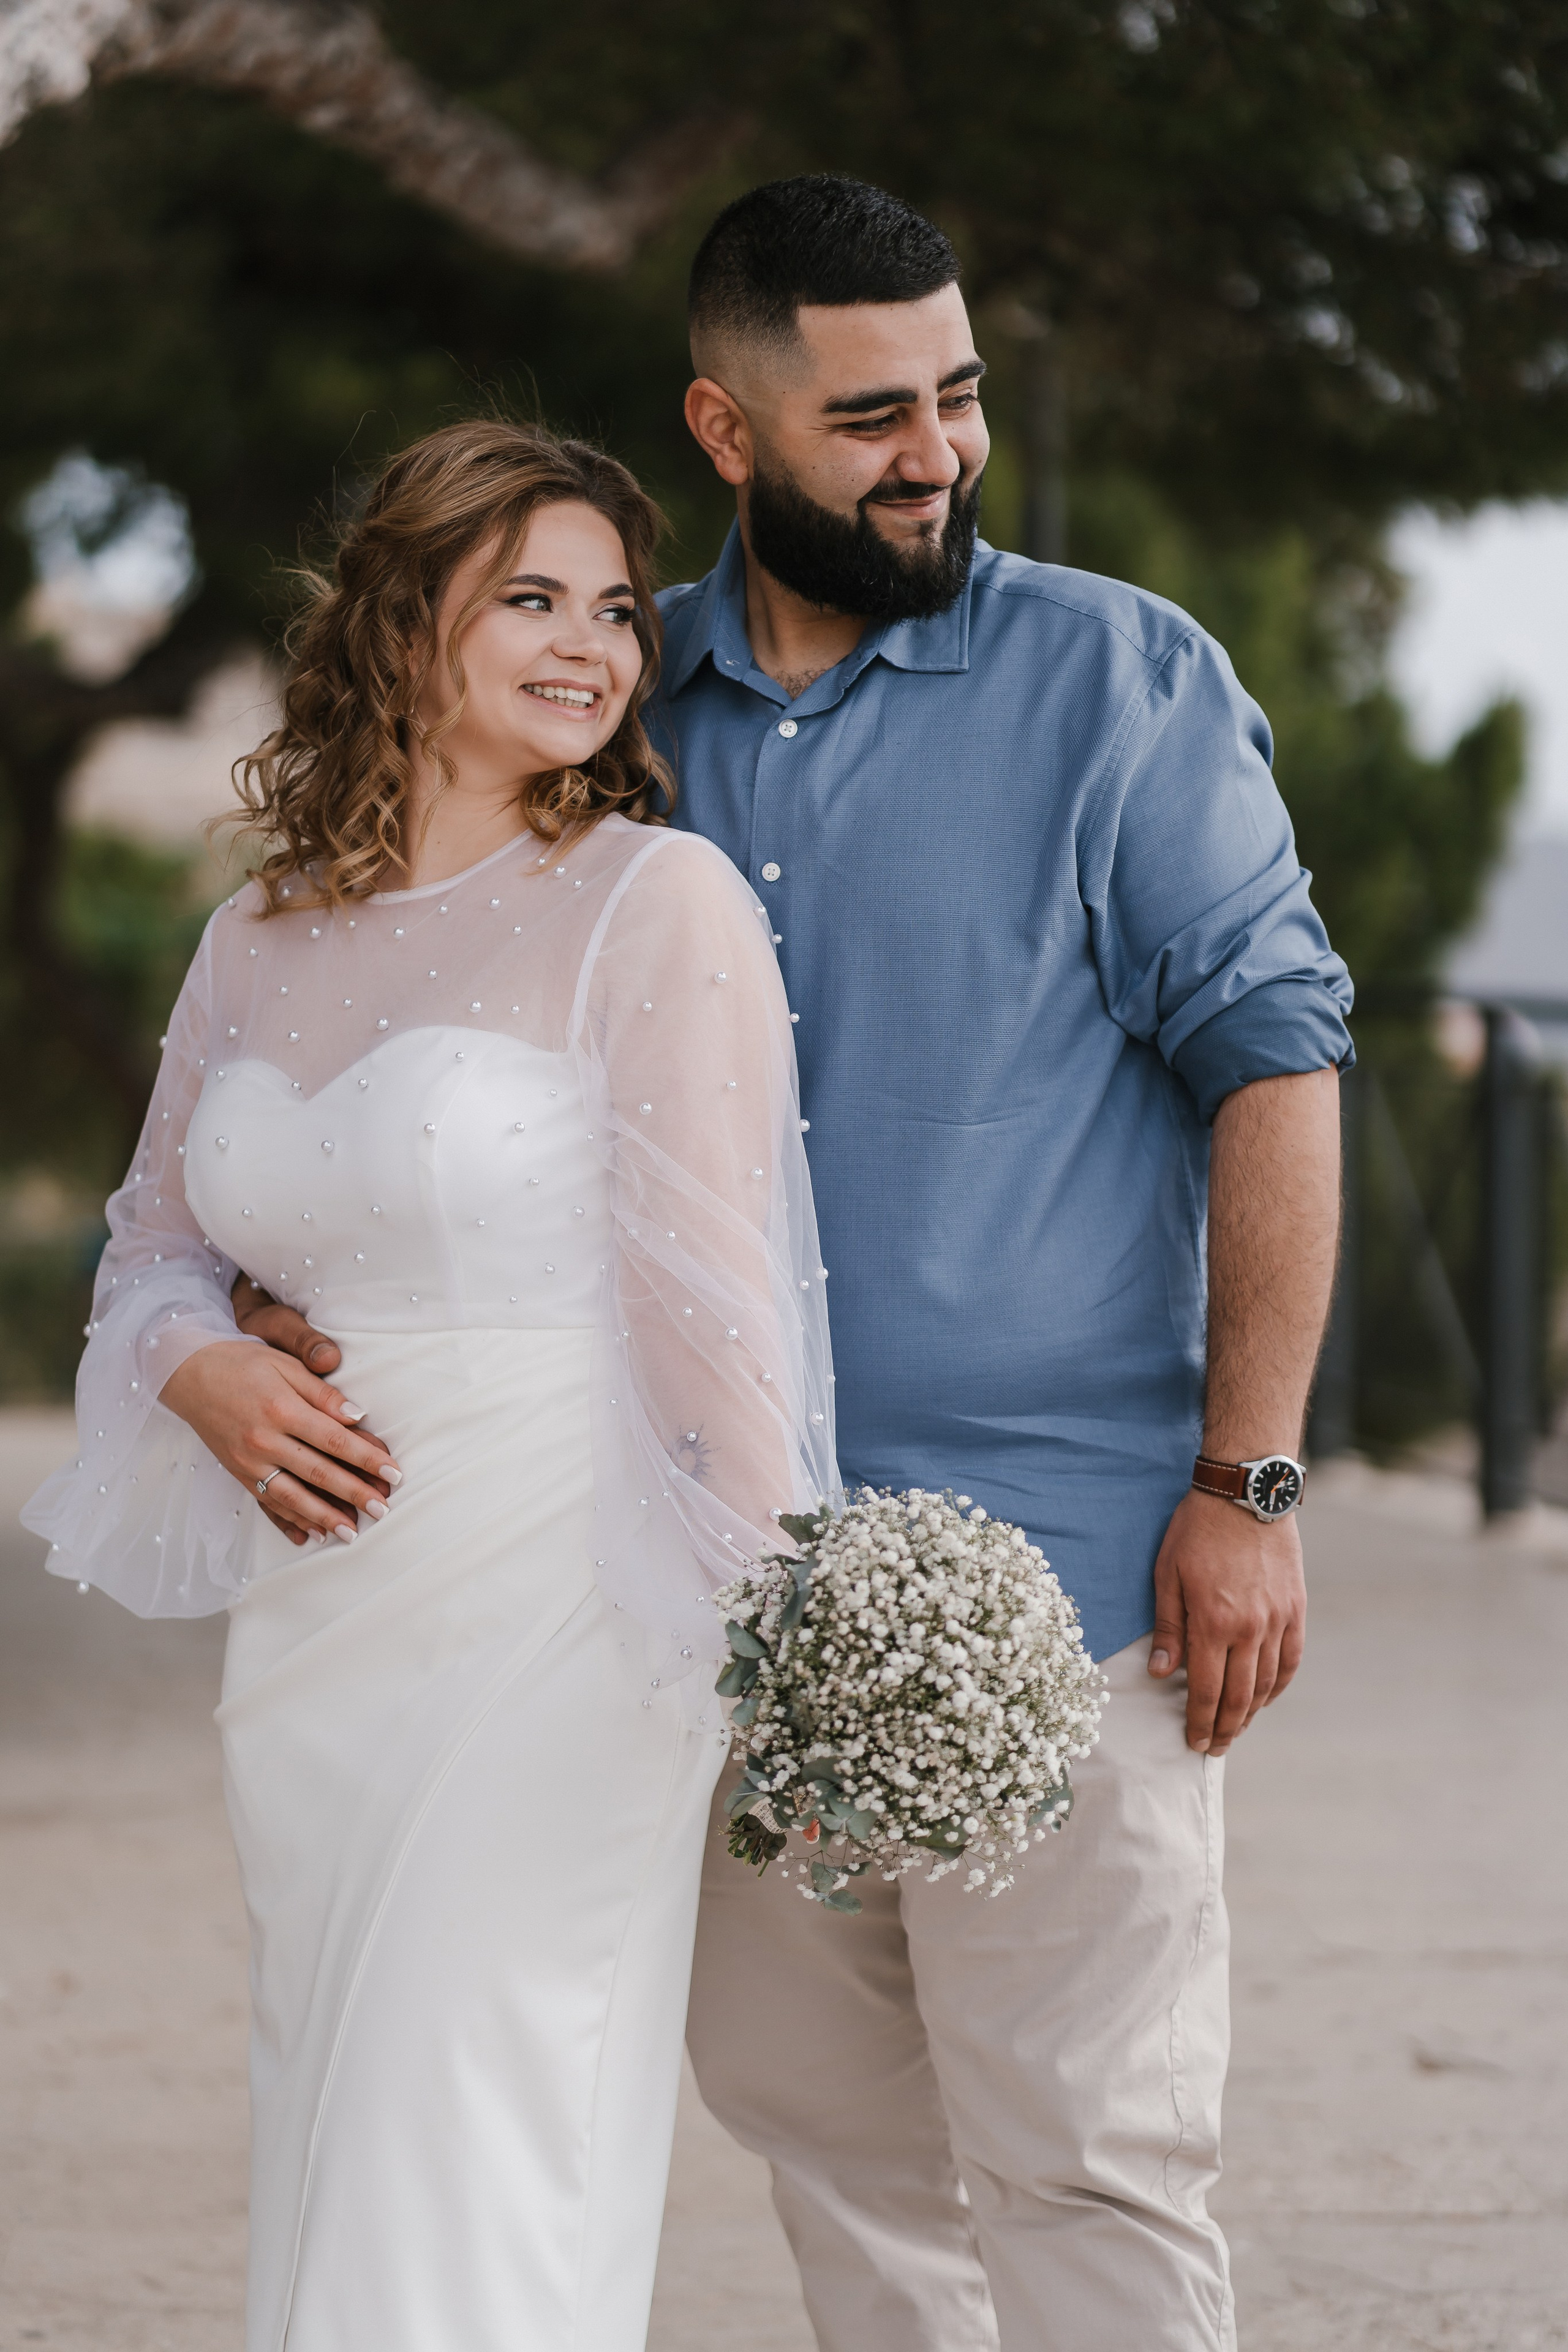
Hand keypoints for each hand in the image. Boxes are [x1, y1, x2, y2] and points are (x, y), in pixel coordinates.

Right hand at [230, 1275, 391, 1541]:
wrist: (188, 1373)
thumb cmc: (242, 1363)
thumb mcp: (285, 1364)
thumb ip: (322, 1393)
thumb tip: (357, 1415)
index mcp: (282, 1409)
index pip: (335, 1440)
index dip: (367, 1459)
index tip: (394, 1473)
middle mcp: (265, 1440)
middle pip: (319, 1473)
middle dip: (354, 1494)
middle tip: (384, 1509)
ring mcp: (249, 1461)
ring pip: (293, 1496)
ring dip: (325, 1517)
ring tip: (353, 1532)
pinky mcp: (238, 1473)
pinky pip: (268, 1502)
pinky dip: (291, 1520)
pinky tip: (312, 1533)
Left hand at [1147, 1488, 1305, 1755]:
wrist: (1245, 1493)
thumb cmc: (1196, 1530)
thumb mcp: (1167, 1574)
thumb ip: (1168, 1628)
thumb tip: (1161, 1674)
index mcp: (1212, 1622)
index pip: (1207, 1690)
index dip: (1201, 1722)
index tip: (1195, 1743)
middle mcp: (1249, 1628)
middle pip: (1239, 1696)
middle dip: (1225, 1728)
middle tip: (1214, 1748)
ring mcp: (1277, 1620)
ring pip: (1267, 1683)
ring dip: (1251, 1713)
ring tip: (1237, 1728)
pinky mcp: (1296, 1609)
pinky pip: (1291, 1659)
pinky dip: (1278, 1685)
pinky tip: (1265, 1697)